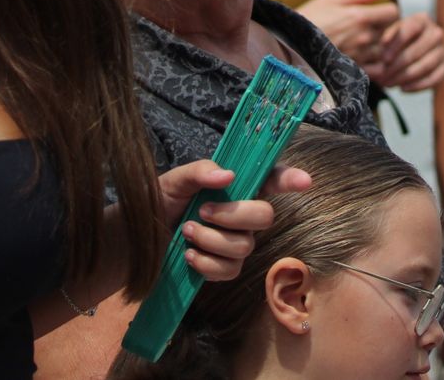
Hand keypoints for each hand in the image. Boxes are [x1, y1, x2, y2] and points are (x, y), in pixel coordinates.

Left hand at [156, 160, 312, 280]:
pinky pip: (229, 270)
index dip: (290, 179)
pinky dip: (206, 263)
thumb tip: (228, 176)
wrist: (139, 237)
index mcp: (236, 186)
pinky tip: (188, 255)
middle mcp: (242, 215)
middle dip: (235, 215)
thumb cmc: (160, 203)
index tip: (304, 181)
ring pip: (244, 246)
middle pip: (265, 216)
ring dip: (211, 239)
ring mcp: (236, 243)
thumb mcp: (174, 181)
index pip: (270, 179)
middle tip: (202, 211)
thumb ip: (199, 172)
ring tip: (187, 232)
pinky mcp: (225, 269)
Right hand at [298, 0, 398, 64]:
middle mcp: (365, 36)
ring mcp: (362, 55)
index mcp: (360, 16)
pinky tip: (363, 58)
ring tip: (361, 43)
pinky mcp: (356, 71)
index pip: (393, 12)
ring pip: (384, 50)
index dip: (386, 11)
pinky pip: (379, 69)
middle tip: (364, 27)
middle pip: (389, 30)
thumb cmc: (309, 18)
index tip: (376, 12)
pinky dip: (376, 65)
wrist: (290, 45)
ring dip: (378, 47)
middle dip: (381, 27)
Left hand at [373, 12, 443, 92]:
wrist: (417, 50)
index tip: (384, 59)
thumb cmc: (398, 40)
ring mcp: (443, 50)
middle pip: (417, 50)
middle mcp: (436, 33)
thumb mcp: (392, 32)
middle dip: (397, 66)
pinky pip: (433, 79)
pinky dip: (417, 85)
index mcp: (422, 19)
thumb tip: (383, 44)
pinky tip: (403, 88)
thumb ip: (388, 35)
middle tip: (382, 77)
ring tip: (389, 84)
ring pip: (425, 66)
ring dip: (405, 77)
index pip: (411, 29)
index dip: (396, 44)